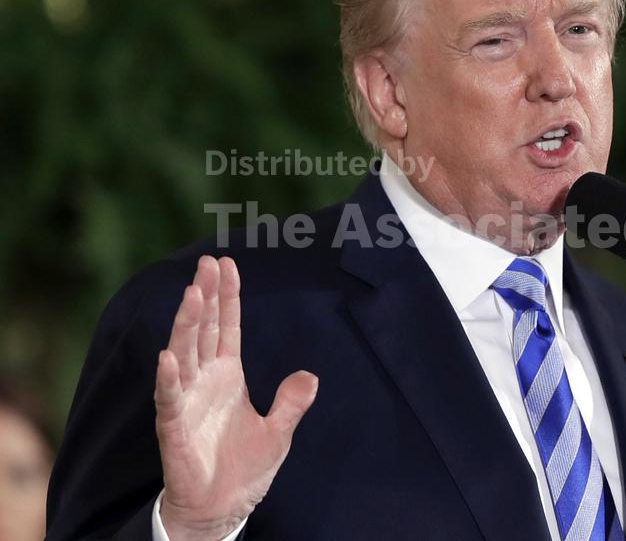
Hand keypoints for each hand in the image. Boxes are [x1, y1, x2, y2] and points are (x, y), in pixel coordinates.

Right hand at [153, 256, 318, 540]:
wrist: (222, 507)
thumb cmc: (244, 468)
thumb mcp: (279, 432)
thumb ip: (292, 403)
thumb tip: (311, 375)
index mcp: (228, 375)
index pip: (226, 327)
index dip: (226, 297)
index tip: (225, 264)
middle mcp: (204, 381)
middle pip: (202, 330)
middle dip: (204, 297)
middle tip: (206, 264)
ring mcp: (186, 401)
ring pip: (184, 354)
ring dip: (186, 325)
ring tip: (191, 294)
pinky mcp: (174, 428)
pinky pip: (170, 399)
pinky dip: (168, 378)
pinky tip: (168, 357)